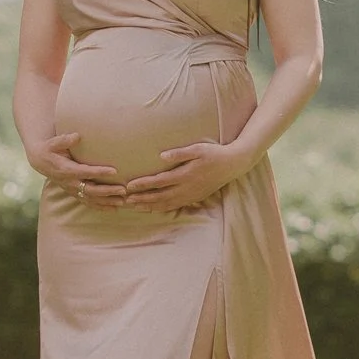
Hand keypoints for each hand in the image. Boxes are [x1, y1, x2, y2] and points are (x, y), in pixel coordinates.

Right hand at [24, 130, 126, 206]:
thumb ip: (64, 140)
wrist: (40, 161)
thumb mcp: (53, 143)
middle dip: (107, 191)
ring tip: (122, 202)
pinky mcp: (74, 193)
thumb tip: (76, 136)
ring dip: (107, 201)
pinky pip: (88, 203)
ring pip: (91, 199)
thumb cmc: (49, 149)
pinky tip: (114, 209)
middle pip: (91, 190)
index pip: (85, 172)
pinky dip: (101, 207)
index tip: (115, 171)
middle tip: (123, 190)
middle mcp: (70, 182)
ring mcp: (72, 190)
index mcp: (66, 170)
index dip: (99, 172)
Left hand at [123, 139, 255, 212]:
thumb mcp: (197, 149)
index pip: (159, 181)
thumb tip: (161, 156)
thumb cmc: (213, 154)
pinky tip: (154, 209)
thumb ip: (179, 153)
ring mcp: (190, 195)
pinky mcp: (194, 198)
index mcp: (184, 174)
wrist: (232, 165)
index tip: (129, 186)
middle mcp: (186, 188)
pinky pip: (175, 206)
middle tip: (126, 200)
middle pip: (159, 196)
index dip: (143, 184)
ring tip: (135, 207)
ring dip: (150, 206)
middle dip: (142, 199)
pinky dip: (163, 208)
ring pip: (166, 204)